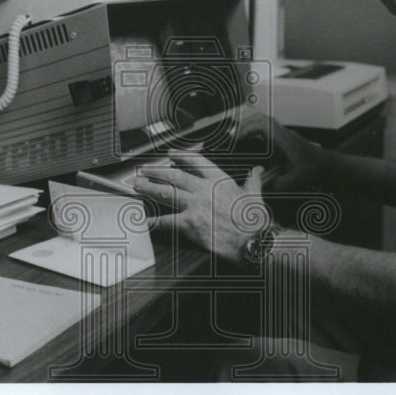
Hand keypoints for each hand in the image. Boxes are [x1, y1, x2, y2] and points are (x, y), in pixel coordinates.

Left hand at [134, 151, 268, 262]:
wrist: (253, 240)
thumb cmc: (255, 220)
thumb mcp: (255, 194)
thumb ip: (253, 180)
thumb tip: (256, 170)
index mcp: (219, 180)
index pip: (196, 162)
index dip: (181, 156)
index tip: (170, 154)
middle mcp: (204, 190)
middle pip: (175, 176)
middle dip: (157, 172)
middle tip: (144, 170)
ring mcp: (194, 206)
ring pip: (166, 193)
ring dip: (149, 188)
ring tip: (138, 185)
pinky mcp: (189, 224)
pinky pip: (166, 221)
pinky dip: (154, 220)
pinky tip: (145, 220)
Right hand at [235, 109, 325, 191]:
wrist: (328, 165)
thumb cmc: (316, 170)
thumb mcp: (299, 179)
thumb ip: (282, 183)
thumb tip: (264, 186)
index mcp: (285, 139)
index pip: (263, 124)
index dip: (247, 129)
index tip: (237, 140)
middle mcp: (283, 134)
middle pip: (260, 118)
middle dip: (244, 125)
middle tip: (232, 138)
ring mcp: (283, 135)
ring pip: (262, 121)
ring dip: (248, 126)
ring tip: (237, 139)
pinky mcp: (282, 139)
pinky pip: (265, 129)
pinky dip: (254, 132)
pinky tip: (248, 144)